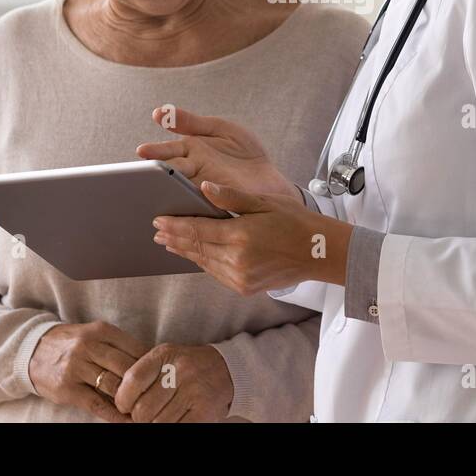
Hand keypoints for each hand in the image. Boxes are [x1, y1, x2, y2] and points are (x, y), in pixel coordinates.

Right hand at [28, 321, 149, 421]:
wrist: (32, 350)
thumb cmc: (72, 343)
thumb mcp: (94, 334)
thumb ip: (118, 345)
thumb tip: (150, 362)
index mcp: (100, 331)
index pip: (135, 348)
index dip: (151, 366)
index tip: (162, 377)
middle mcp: (88, 346)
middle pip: (127, 368)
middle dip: (144, 384)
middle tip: (158, 396)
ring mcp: (76, 368)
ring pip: (114, 386)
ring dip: (131, 400)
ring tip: (145, 409)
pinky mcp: (67, 389)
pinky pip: (97, 404)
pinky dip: (114, 414)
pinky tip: (126, 419)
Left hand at [113, 343, 233, 422]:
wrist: (227, 369)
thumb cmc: (187, 368)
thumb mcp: (165, 359)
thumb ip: (142, 376)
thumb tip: (117, 405)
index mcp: (165, 354)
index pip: (133, 380)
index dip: (123, 399)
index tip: (125, 405)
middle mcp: (180, 370)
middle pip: (142, 409)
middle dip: (138, 417)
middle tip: (144, 415)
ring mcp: (193, 391)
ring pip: (157, 423)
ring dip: (155, 424)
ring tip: (161, 416)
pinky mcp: (204, 411)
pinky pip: (176, 428)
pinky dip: (170, 427)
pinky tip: (172, 420)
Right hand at [136, 107, 300, 207]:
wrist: (271, 177)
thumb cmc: (244, 152)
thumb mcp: (219, 129)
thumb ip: (191, 121)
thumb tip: (158, 112)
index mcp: (190, 151)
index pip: (167, 151)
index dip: (155, 152)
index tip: (143, 151)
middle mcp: (192, 173)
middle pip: (170, 174)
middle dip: (156, 174)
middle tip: (145, 175)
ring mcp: (201, 191)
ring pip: (179, 191)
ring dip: (169, 193)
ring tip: (160, 193)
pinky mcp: (214, 208)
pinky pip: (198, 208)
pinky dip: (189, 209)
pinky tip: (184, 209)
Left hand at [153, 181, 350, 294]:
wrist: (319, 252)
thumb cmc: (294, 221)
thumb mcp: (263, 202)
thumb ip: (231, 197)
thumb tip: (203, 187)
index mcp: (240, 236)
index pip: (197, 231)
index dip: (175, 226)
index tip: (158, 221)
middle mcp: (237, 261)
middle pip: (196, 248)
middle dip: (174, 239)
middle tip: (157, 231)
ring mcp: (240, 277)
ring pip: (204, 262)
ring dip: (185, 251)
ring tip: (170, 242)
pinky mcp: (244, 287)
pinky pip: (216, 273)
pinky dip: (203, 262)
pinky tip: (196, 254)